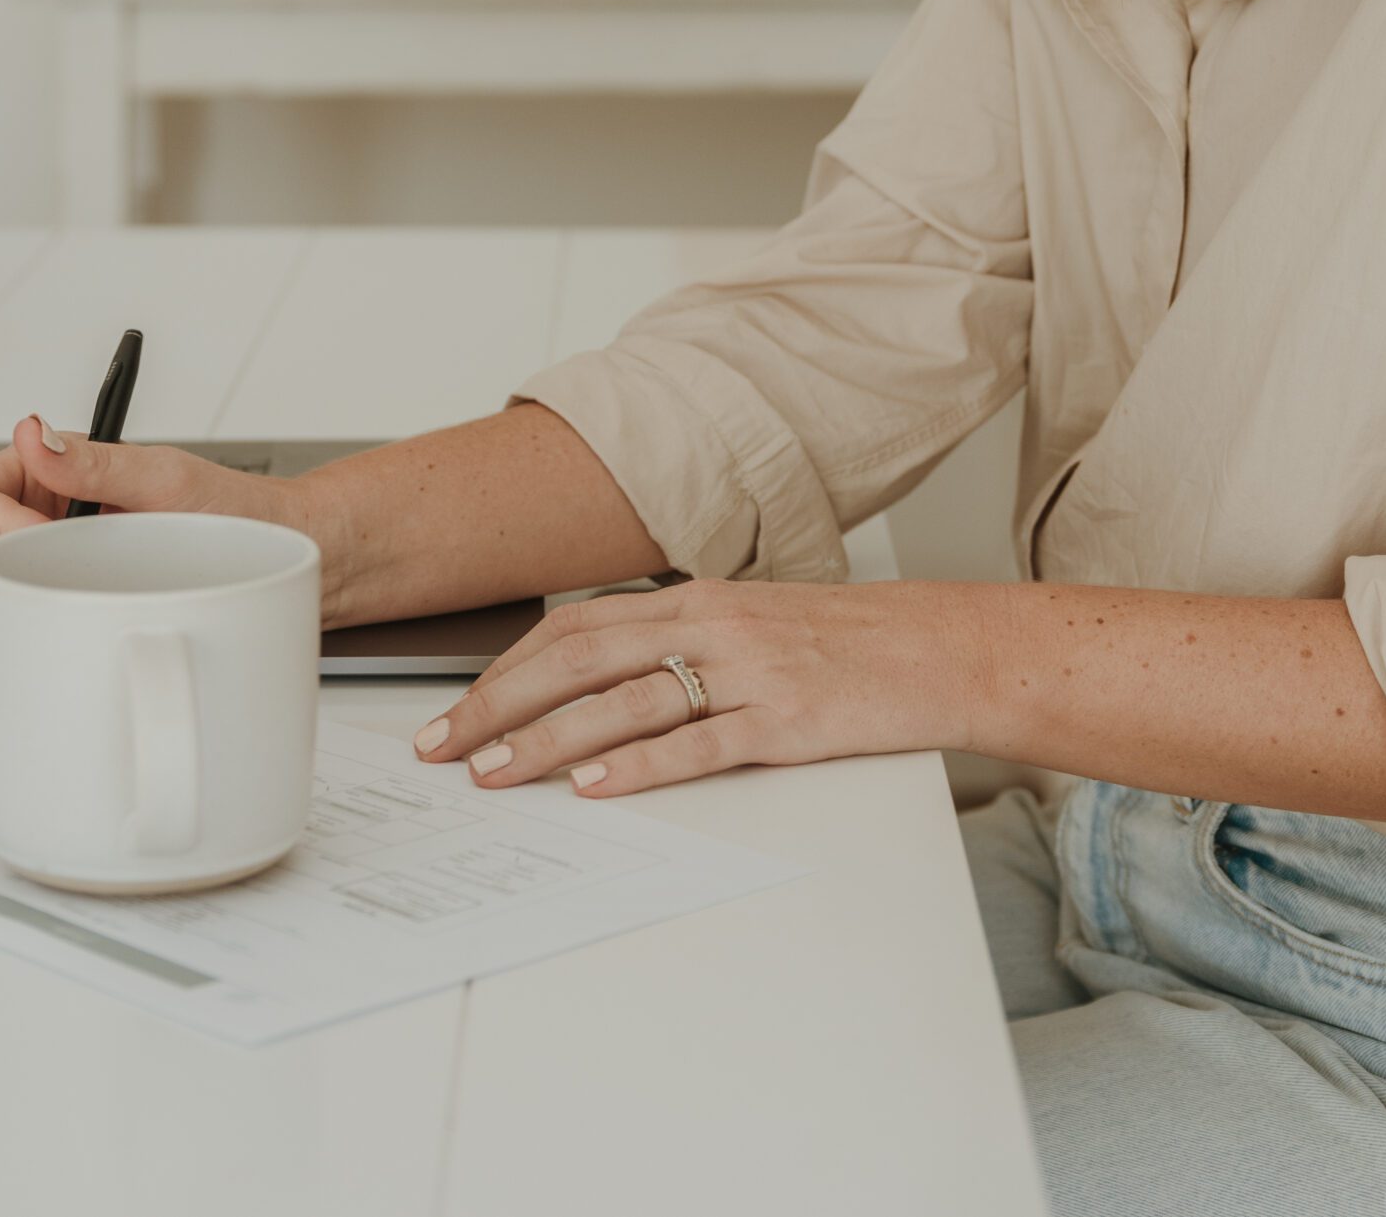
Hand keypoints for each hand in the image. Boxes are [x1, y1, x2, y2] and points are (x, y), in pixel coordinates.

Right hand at [0, 415, 304, 604]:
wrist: (277, 557)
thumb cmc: (229, 510)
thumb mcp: (165, 478)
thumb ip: (97, 461)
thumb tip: (35, 433)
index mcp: (46, 471)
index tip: (33, 533)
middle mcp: (37, 515)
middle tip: (53, 568)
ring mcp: (49, 565)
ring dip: (11, 596)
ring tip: (78, 586)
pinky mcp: (69, 605)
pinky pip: (22, 622)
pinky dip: (33, 626)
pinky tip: (77, 618)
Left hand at [411, 578, 995, 795]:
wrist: (942, 650)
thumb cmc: (848, 644)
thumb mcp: (751, 624)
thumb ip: (679, 645)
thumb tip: (597, 681)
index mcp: (696, 600)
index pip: (575, 627)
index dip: (506, 668)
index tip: (455, 709)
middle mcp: (712, 625)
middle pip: (578, 659)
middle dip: (498, 705)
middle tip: (443, 747)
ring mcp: (748, 671)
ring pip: (624, 701)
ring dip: (547, 738)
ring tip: (494, 773)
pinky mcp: (786, 720)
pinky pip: (698, 742)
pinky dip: (639, 765)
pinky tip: (594, 784)